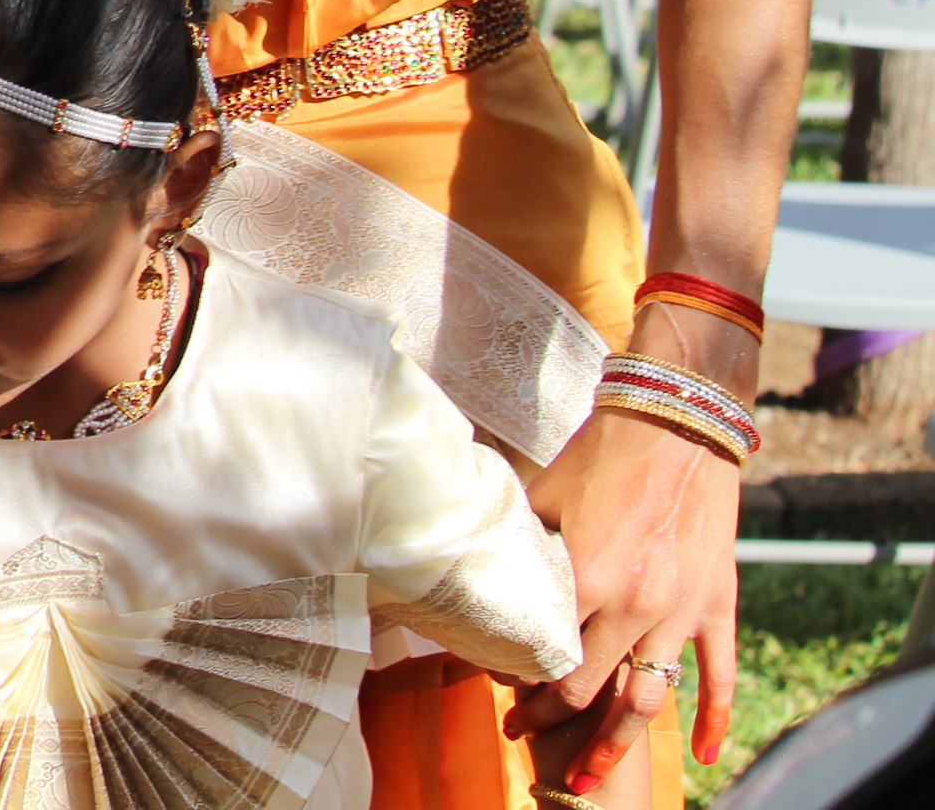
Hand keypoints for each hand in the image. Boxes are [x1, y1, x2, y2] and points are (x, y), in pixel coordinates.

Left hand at [511, 403, 742, 784]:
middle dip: (550, 719)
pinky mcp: (717, 604)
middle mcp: (635, 606)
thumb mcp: (541, 497)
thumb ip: (519, 545)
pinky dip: (716, 721)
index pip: (545, 654)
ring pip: (649, 700)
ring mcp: (681, 612)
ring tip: (588, 776)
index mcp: (588, 578)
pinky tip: (703, 755)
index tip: (497, 689)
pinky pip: (720, 676)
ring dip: (617, 742)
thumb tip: (477, 570)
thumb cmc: (599, 455)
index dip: (517, 679)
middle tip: (522, 733)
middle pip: (588, 688)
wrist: (675, 424)